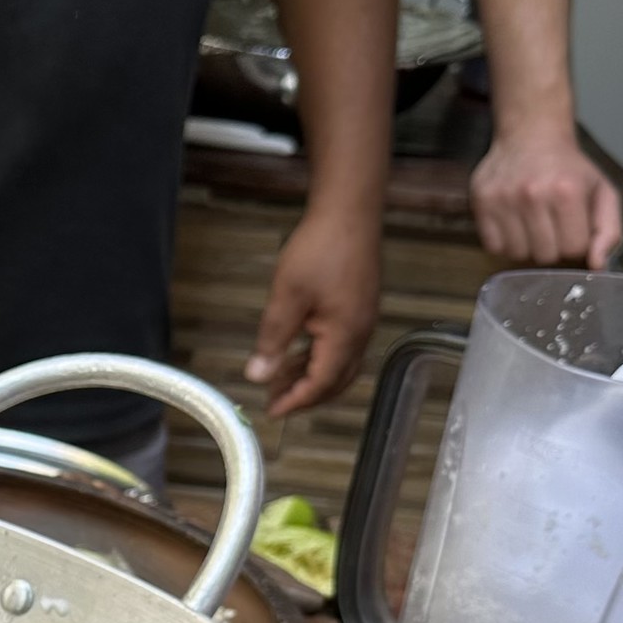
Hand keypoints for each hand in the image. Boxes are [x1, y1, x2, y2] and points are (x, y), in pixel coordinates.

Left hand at [248, 204, 383, 417]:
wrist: (349, 211)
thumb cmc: (321, 248)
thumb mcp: (287, 297)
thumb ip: (273, 340)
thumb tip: (258, 375)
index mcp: (345, 336)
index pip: (320, 384)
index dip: (295, 401)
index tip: (271, 411)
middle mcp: (361, 333)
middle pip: (335, 381)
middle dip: (305, 395)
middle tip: (275, 400)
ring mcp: (363, 319)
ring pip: (340, 363)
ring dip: (311, 375)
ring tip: (280, 377)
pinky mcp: (360, 306)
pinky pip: (342, 344)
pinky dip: (320, 356)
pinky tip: (298, 350)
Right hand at [471, 128, 622, 267]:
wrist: (530, 134)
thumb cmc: (569, 168)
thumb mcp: (602, 191)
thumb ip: (608, 230)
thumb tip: (597, 265)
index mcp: (567, 193)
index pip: (573, 250)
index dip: (575, 241)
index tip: (572, 224)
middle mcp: (533, 195)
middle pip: (545, 256)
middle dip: (552, 245)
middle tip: (551, 223)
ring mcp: (503, 200)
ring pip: (518, 255)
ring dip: (528, 245)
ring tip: (531, 222)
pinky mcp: (481, 203)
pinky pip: (494, 247)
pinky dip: (505, 242)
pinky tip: (513, 223)